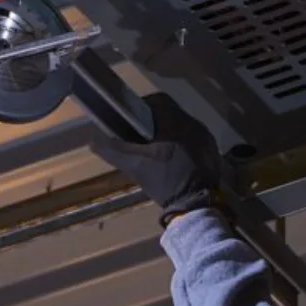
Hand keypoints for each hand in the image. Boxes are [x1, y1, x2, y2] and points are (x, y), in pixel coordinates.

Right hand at [89, 92, 223, 224]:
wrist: (196, 204)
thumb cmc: (165, 180)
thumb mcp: (136, 166)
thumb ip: (114, 150)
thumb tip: (93, 140)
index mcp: (176, 121)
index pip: (158, 100)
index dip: (142, 106)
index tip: (131, 119)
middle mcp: (194, 124)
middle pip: (171, 113)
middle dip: (155, 122)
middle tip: (140, 137)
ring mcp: (206, 138)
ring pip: (183, 126)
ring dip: (169, 133)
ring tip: (155, 149)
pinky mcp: (212, 151)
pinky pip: (194, 139)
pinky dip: (182, 144)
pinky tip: (173, 160)